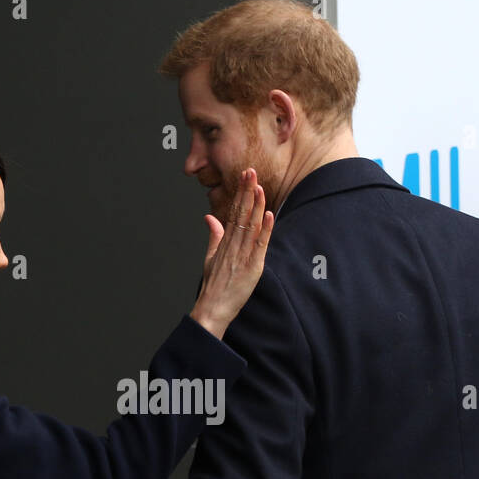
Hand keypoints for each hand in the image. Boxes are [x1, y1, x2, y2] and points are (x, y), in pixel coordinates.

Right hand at [189, 168, 274, 339]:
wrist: (212, 307)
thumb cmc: (213, 285)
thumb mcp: (210, 257)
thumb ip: (213, 236)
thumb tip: (209, 217)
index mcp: (225, 242)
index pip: (234, 212)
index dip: (240, 193)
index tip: (245, 177)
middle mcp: (233, 245)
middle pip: (241, 214)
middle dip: (247, 192)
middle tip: (251, 171)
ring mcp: (242, 255)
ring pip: (250, 225)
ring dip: (256, 205)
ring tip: (259, 186)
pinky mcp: (252, 267)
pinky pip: (259, 245)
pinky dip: (265, 230)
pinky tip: (269, 215)